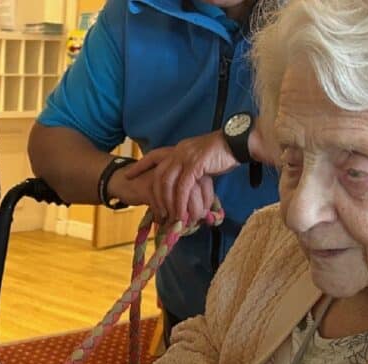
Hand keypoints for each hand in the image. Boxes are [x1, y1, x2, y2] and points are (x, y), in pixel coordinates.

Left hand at [115, 133, 232, 225]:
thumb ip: (190, 170)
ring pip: (168, 182)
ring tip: (169, 216)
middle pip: (158, 174)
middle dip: (154, 194)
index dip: (140, 166)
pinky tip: (181, 212)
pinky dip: (180, 201)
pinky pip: (183, 187)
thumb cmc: (224, 154)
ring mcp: (186, 157)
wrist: (240, 143)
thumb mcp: (201, 160)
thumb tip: (186, 184)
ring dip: (167, 201)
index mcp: (178, 149)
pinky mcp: (196, 165)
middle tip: (156, 211)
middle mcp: (179, 151)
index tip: (127, 175)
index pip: (153, 156)